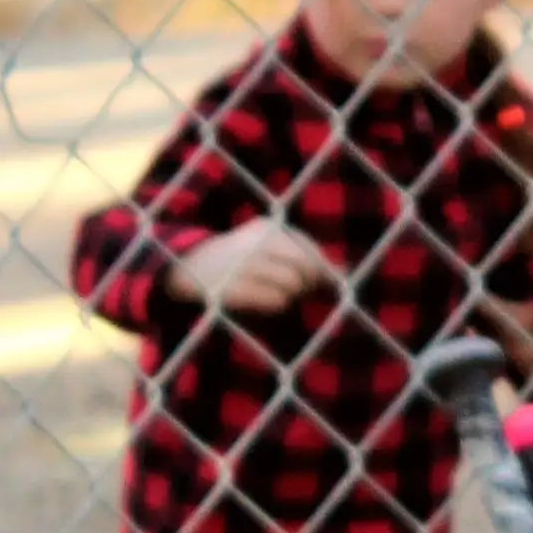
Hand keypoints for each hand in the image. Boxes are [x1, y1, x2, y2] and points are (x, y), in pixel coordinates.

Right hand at [168, 219, 331, 313]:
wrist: (187, 267)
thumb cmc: (240, 258)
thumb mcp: (269, 247)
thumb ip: (306, 256)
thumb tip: (345, 273)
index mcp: (266, 229)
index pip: (309, 250)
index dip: (320, 269)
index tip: (320, 279)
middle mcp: (255, 243)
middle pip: (305, 268)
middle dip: (307, 283)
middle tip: (298, 290)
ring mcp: (243, 265)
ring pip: (292, 285)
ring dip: (290, 295)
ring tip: (276, 294)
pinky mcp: (233, 288)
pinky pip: (275, 301)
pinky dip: (276, 304)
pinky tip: (264, 301)